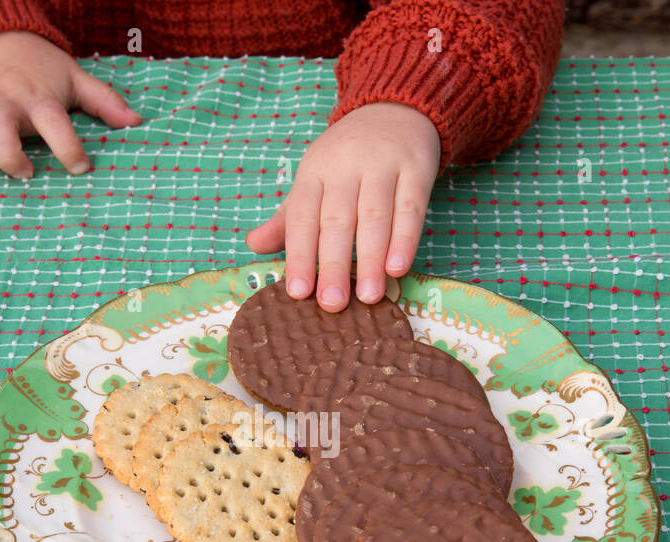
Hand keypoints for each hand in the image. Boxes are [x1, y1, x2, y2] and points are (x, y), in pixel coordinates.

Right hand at [0, 31, 141, 178]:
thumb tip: (135, 123)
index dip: (66, 146)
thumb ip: (103, 101)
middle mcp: (3, 99)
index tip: (79, 168)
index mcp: (37, 96)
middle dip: (8, 155)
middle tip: (26, 173)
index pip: (52, 119)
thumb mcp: (73, 78)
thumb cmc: (39, 68)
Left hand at [245, 101, 439, 311]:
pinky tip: (398, 268)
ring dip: (371, 259)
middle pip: (336, 220)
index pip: (302, 218)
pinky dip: (405, 239)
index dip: (300, 255)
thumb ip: (287, 219)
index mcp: (314, 172)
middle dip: (333, 264)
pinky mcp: (416, 168)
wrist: (395, 108)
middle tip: (332, 304)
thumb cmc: (347, 158)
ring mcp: (382, 165)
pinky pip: (410, 207)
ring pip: (374, 216)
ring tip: (369, 297)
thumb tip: (253, 246)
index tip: (298, 292)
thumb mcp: (314, 180)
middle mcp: (345, 166)